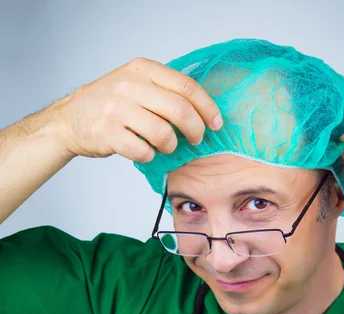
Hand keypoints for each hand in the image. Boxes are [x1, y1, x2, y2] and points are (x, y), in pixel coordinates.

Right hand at [55, 57, 222, 161]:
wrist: (69, 119)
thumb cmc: (109, 104)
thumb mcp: (135, 83)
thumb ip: (163, 90)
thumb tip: (203, 110)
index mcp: (142, 70)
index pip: (186, 86)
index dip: (207, 108)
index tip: (216, 123)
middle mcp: (130, 86)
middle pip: (180, 110)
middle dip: (196, 130)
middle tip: (196, 140)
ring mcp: (117, 109)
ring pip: (164, 134)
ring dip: (171, 146)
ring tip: (166, 147)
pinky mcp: (109, 133)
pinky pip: (144, 152)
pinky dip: (150, 156)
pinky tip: (145, 151)